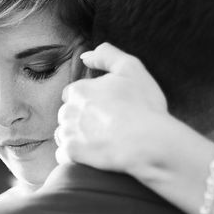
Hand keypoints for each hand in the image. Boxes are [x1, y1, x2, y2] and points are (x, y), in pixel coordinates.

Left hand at [55, 43, 168, 172]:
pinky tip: (90, 157)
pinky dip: (73, 157)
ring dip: (76, 137)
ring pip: (64, 134)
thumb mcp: (131, 68)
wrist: (149, 143)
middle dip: (81, 119)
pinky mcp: (71, 154)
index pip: (74, 94)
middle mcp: (67, 110)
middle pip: (68, 114)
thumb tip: (85, 56)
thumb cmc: (143, 106)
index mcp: (78, 90)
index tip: (107, 109)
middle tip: (106, 127)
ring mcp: (68, 133)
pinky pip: (64, 155)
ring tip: (100, 142)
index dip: (90, 100)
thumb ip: (106, 55)